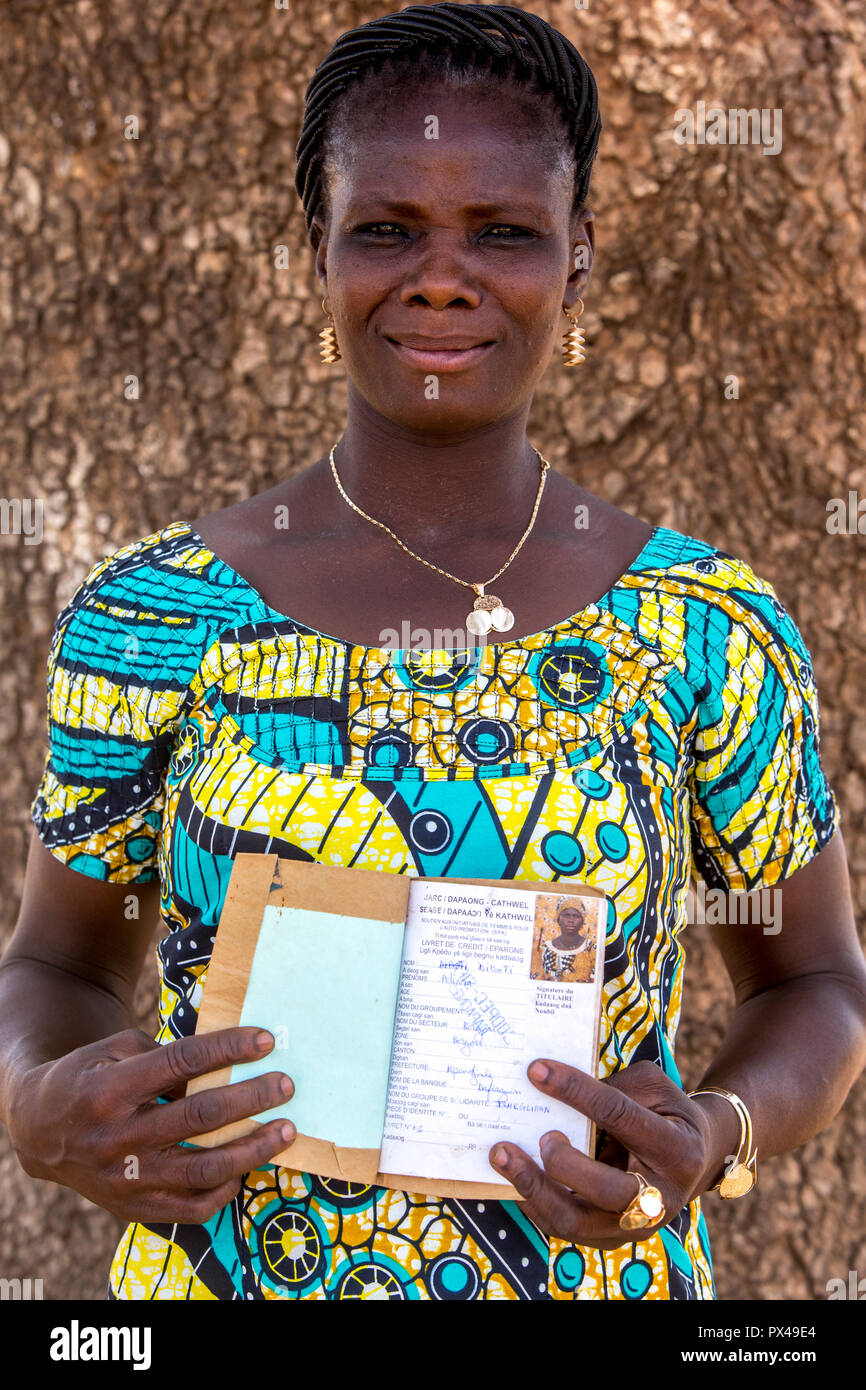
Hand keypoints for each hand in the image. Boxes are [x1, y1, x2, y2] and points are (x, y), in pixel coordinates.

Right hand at [7, 1026, 294, 1223]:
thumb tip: (224, 1065)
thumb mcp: (114, 1050)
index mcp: (109, 1091)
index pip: (181, 1064)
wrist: (40, 1129)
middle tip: (286, 1085)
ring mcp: (125, 1179)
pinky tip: (246, 1168)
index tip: (266, 1041)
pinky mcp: (132, 1208)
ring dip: (252, 1150)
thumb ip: (165, 1057)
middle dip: (251, 1099)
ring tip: (286, 1131)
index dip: (227, 1050)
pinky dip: (224, 1190)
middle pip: (198, 1117)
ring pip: (202, 1170)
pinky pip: (190, 1208)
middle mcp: (116, 1139)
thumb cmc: (89, 1077)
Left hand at [488, 1058, 731, 1248]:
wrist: (694, 1159)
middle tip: (540, 1136)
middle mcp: (659, 1197)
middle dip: (564, 1164)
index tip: (537, 1070)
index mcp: (676, 1150)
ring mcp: (634, 1226)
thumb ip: (613, 1088)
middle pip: (606, 1190)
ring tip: (502, 1157)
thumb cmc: (666, 1114)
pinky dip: (533, 1203)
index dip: (576, 1091)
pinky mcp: (610, 1238)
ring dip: (534, 1189)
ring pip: (577, 1222)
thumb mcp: (652, 1088)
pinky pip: (563, 1228)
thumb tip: (556, 1089)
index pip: (619, 1116)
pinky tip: (510, 1178)